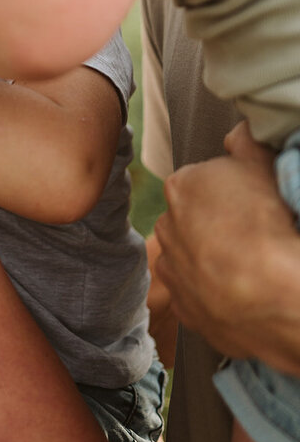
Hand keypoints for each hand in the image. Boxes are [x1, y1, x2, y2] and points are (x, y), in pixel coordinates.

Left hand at [154, 122, 299, 370]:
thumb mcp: (263, 168)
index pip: (202, 182)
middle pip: (191, 219)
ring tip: (246, 267)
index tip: (251, 204)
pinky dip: (211, 294)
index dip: (230, 193)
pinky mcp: (183, 309)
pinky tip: (239, 293)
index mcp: (181, 186)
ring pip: (189, 257)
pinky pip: (194, 295)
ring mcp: (172, 269)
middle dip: (213, 224)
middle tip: (250, 235)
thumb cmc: (269, 226)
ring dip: (208, 259)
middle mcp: (166, 226)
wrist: (274, 295)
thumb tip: (239, 133)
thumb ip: (246, 144)